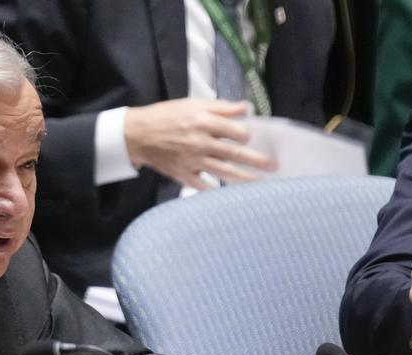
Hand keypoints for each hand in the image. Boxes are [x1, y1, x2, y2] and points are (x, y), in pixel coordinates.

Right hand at [122, 98, 276, 188]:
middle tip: (274, 166)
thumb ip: (220, 107)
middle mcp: (200, 143)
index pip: (236, 132)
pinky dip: (217, 190)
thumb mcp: (192, 104)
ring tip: (261, 183)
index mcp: (203, 122)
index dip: (246, 135)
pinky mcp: (184, 174)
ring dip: (245, 178)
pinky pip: (204, 186)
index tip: (247, 137)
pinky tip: (229, 194)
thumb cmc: (165, 117)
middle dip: (257, 161)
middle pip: (235, 154)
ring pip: (225, 172)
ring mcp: (192, 161)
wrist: (137, 135)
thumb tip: (245, 108)